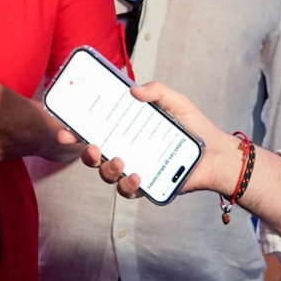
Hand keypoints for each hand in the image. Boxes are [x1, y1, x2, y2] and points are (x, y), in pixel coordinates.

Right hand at [62, 81, 241, 199]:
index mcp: (127, 128)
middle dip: (85, 154)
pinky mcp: (147, 186)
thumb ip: (157, 91)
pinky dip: (128, 185)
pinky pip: (128, 190)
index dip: (74, 130)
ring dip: (107, 169)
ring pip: (107, 174)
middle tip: (93, 147)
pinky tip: (137, 176)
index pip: (95, 128)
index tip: (64, 129)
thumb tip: (133, 89)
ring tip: (121, 161)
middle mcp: (126, 148)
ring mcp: (134, 168)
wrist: (217, 155)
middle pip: (94, 155)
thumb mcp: (176, 102)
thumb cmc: (195, 127)